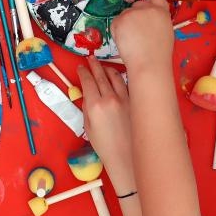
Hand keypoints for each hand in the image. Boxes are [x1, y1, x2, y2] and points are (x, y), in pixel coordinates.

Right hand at [78, 57, 134, 194]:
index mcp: (95, 106)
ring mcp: (125, 99)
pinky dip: (120, 78)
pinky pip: (127, 84)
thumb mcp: (88, 128)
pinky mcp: (135, 102)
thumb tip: (87, 95)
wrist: (126, 157)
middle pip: (101, 75)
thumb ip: (87, 109)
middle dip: (94, 65)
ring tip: (103, 66)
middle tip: (90, 58)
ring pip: (116, 77)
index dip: (83, 72)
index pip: (88, 81)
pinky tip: (118, 77)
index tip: (80, 67)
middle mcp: (110, 99)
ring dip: (108, 69)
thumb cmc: (105, 147)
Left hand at [110, 0, 173, 70]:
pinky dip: (117, 31)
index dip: (149, 4)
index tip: (145, 12)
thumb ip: (158, 20)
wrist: (149, 64)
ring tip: (132, 40)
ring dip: (126, 24)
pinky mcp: (120, 20)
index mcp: (161, 11)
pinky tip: (125, 42)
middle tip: (136, 31)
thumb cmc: (159, 54)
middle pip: (137, 5)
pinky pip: (116, 23)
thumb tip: (149, 19)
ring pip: (125, 14)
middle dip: (135, 15)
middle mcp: (147, 8)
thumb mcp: (166, 31)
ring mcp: (133, 13)